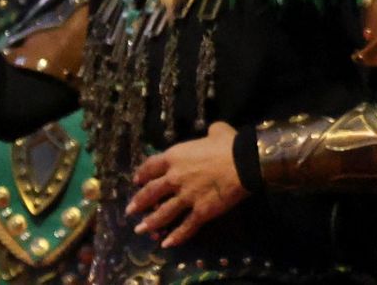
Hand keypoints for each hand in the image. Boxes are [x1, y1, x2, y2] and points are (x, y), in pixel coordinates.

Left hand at [127, 122, 246, 247]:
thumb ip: (210, 132)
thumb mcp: (218, 131)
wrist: (245, 162)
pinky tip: (167, 244)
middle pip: (151, 193)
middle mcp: (175, 178)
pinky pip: (185, 227)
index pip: (151, 166)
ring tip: (140, 230)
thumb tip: (213, 131)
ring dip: (150, 223)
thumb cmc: (230, 144)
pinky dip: (176, 237)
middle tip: (130, 210)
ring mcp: (186, 197)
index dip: (142, 174)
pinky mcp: (200, 212)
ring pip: (162, 213)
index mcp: (175, 157)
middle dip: (139, 202)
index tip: (137, 180)